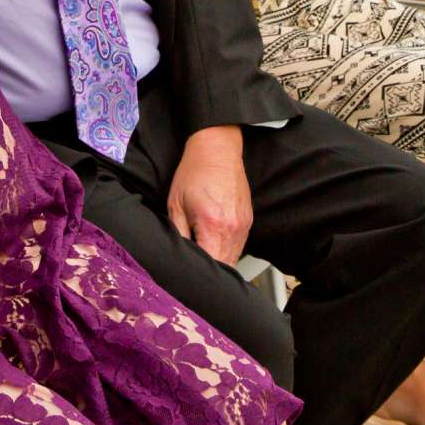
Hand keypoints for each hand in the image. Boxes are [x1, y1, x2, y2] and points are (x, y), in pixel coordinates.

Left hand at [168, 126, 252, 265]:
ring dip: (219, 262)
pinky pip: (239, 246)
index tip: (188, 272)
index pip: (210, 265)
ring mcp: (244, 226)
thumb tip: (180, 257)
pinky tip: (214, 242)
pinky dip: (226, 250)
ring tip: (203, 253)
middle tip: (195, 267)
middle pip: (225, 268)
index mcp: (213, 225)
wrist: (217, 150)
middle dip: (209, 271)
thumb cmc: (194, 172)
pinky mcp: (248, 221)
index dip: (198, 273)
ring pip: (233, 260)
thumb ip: (178, 235)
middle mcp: (233, 229)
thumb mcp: (175, 205)